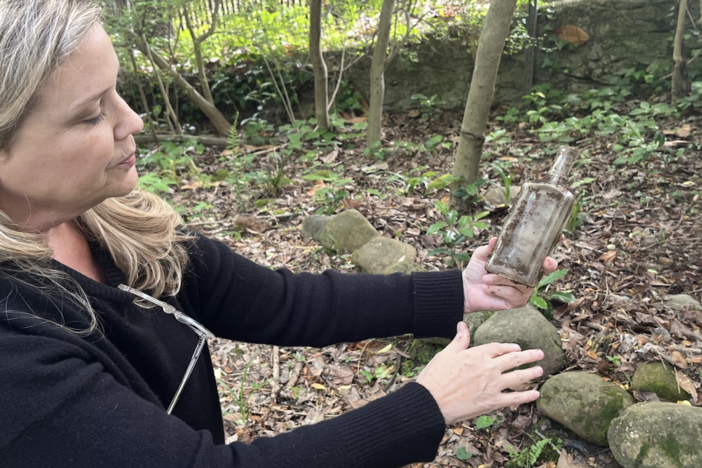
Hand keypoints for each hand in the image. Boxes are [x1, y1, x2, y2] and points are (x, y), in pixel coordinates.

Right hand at [417, 322, 543, 424]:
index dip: (509, 347)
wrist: (432, 401)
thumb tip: (463, 325)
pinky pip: (514, 398)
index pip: (498, 348)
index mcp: (477, 354)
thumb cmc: (435, 377)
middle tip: (540, 354)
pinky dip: (526, 396)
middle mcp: (489, 368)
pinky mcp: (493, 402)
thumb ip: (459, 340)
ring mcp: (493, 385)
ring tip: (540, 370)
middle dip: (528, 356)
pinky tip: (535, 394)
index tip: (517, 348)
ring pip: (517, 377)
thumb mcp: (446, 354)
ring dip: (530, 373)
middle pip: (513, 360)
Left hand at [462, 237, 557, 312]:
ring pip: (524, 283)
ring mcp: (524, 290)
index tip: (561, 237)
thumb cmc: (477, 271)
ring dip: (504, 280)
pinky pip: (514, 295)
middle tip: (546, 261)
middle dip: (548, 265)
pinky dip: (499, 290)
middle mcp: (527, 277)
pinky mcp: (518, 302)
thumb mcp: (482, 255)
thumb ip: (490, 248)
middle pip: (544, 271)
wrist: (467, 289)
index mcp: (522, 264)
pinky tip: (488, 288)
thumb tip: (496, 239)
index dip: (553, 246)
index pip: (540, 255)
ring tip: (487, 278)